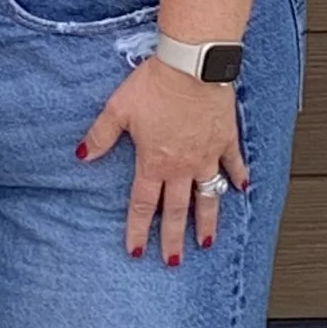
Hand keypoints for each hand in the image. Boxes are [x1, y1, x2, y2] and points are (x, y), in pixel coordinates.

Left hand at [79, 57, 247, 266]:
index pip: (142, 204)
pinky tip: (243, 190)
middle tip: (173, 260)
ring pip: (207, 196)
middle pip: (176, 210)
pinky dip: (239, 177)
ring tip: (206, 242)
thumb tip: (83, 155)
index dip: (137, 229)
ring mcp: (207, 156)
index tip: (136, 250)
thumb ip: (101, 136)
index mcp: (154, 162)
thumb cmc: (156, 84)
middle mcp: (182, 166)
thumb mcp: (118, 109)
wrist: (192, 67)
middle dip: (173, 238)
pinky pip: (234, 164)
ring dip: (206, 221)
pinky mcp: (225, 139)